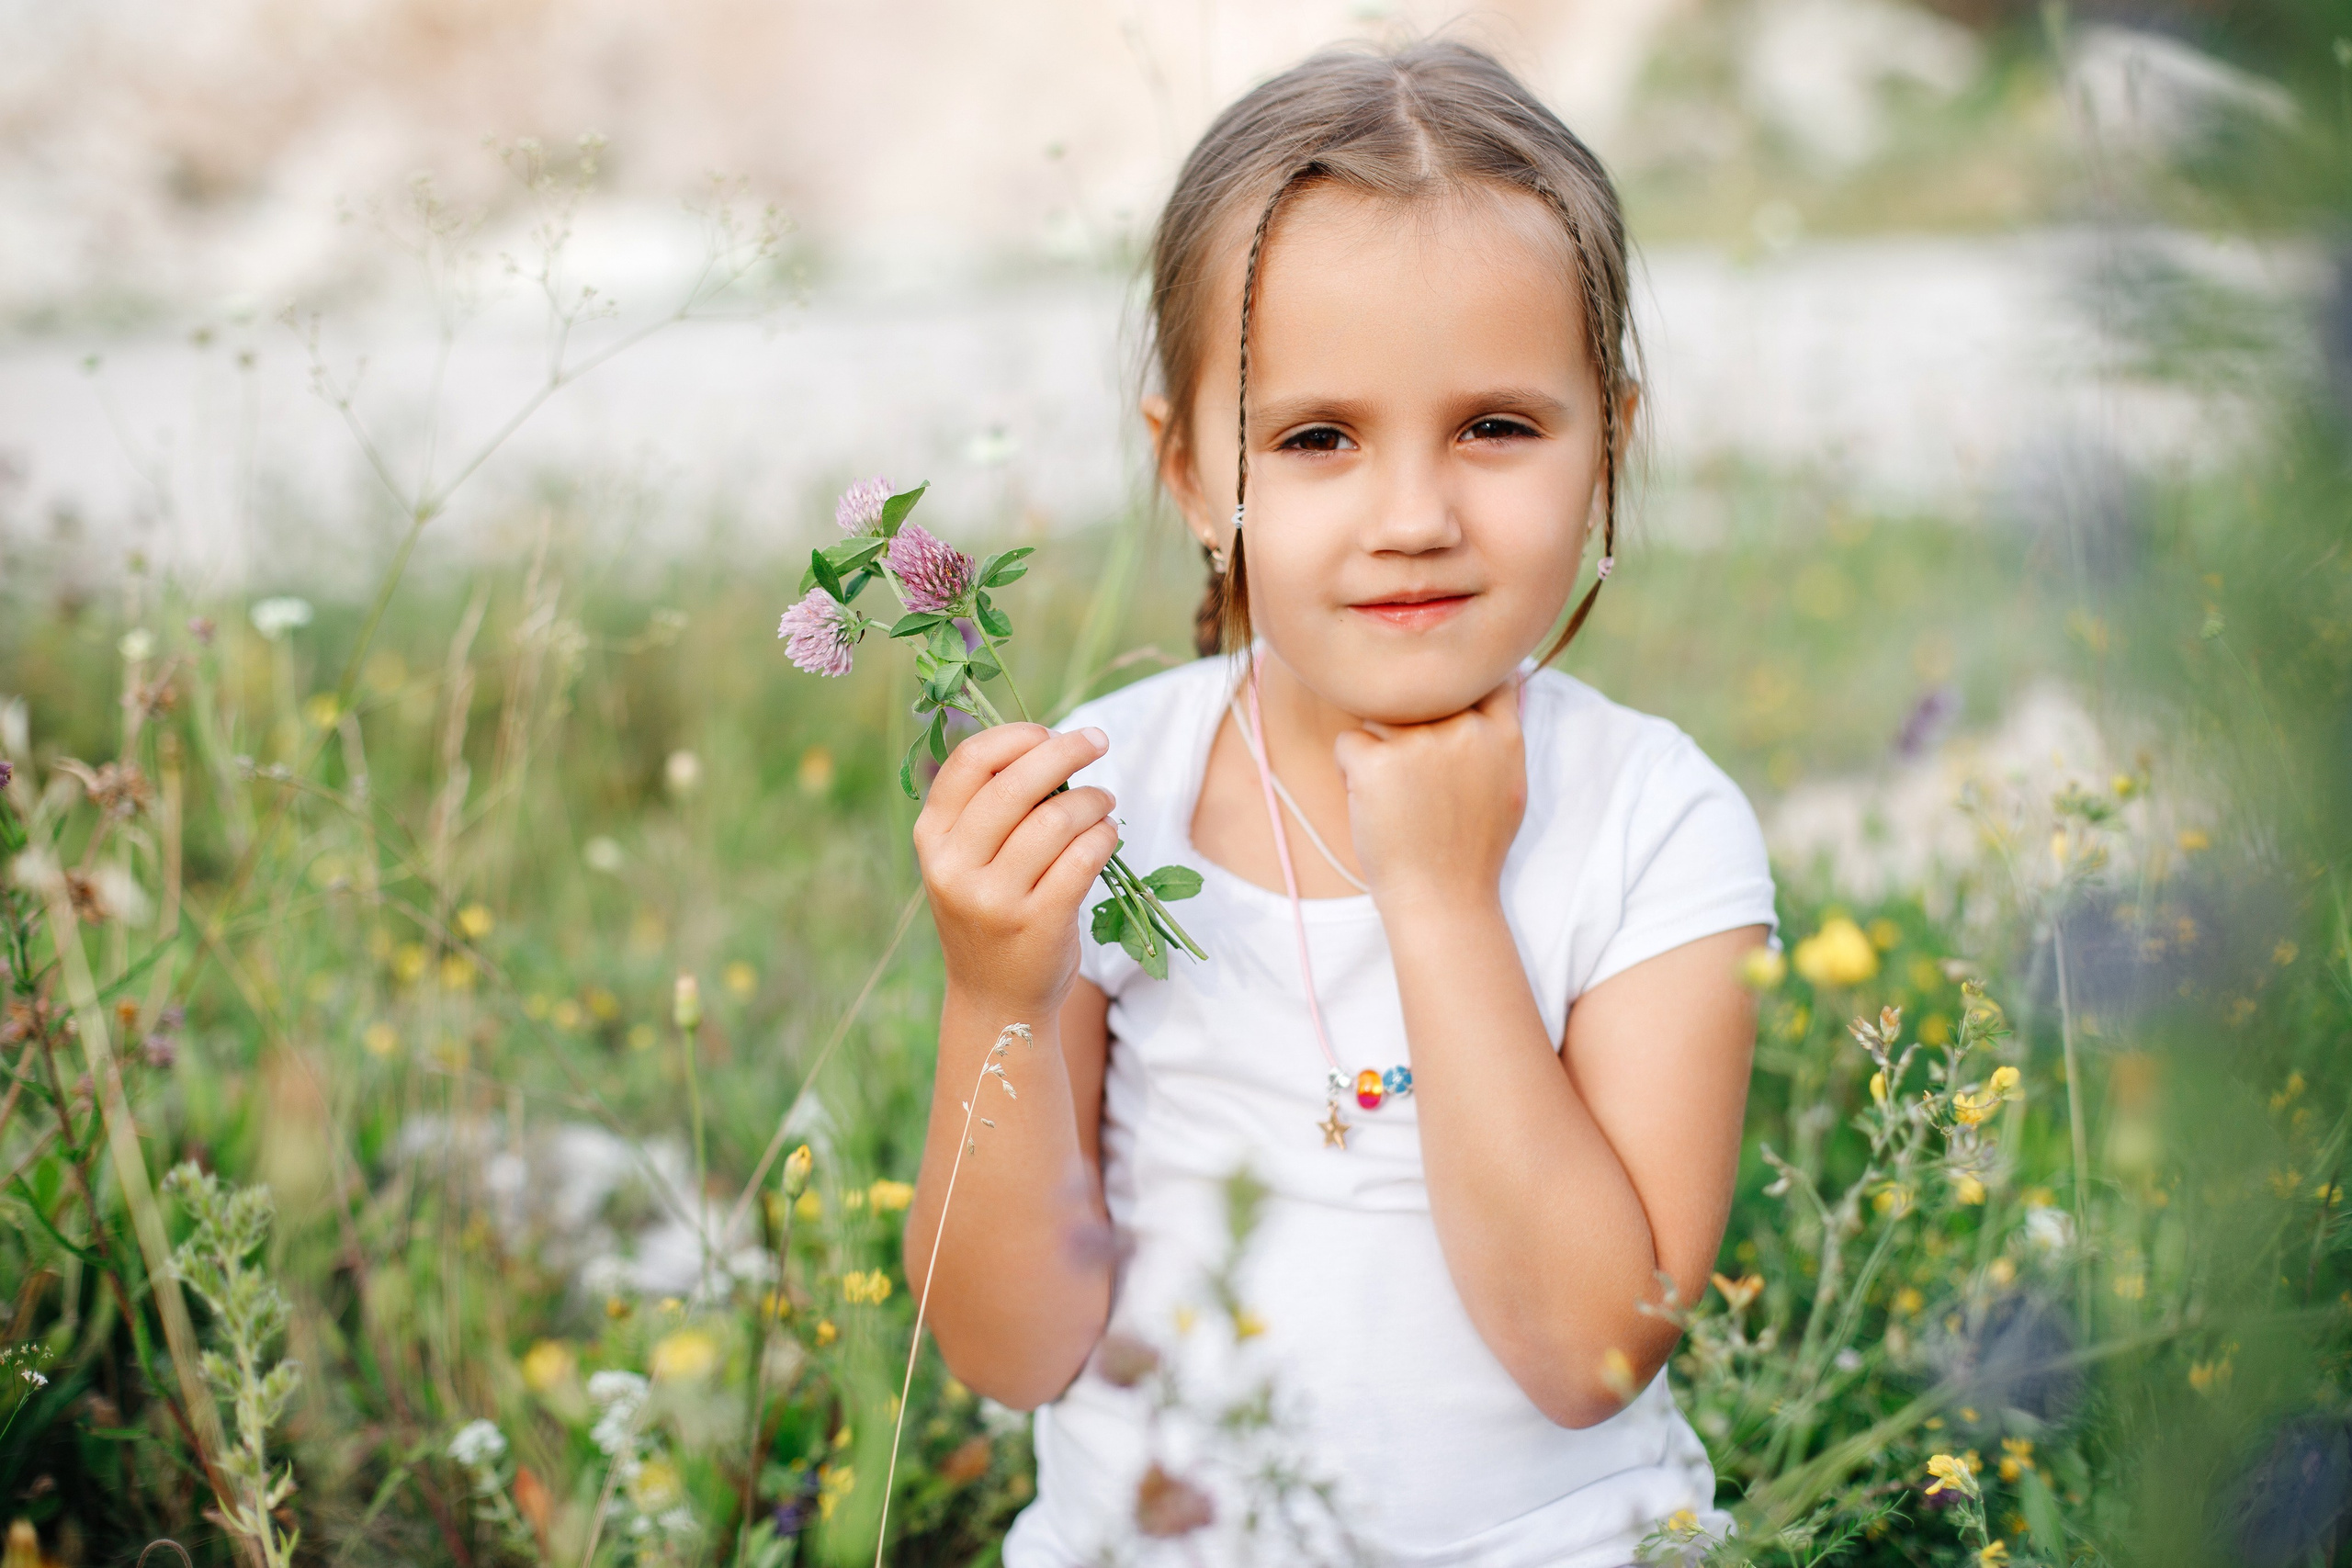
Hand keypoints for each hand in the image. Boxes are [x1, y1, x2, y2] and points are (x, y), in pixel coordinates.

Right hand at [914, 723, 1121, 1017]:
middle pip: (1017, 784)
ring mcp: (994, 899)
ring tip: (1105, 803)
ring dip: (1094, 799)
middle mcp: (954, 868)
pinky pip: (1083, 859)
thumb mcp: (967, 861)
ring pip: (1057, 820)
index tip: (1050, 731)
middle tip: (1098, 741)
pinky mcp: (1037, 923)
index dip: (1015, 736)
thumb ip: (991, 807)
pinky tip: (1108, 835)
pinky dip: (1104, 836)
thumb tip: (1049, 743)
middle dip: (1066, 751)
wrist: (995, 999)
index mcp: (931, 839)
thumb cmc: (991, 912)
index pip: (970, 763)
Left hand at [1332, 677, 1524, 913]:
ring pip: (1381, 714)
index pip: (1478, 675)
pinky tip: (1372, 805)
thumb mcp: (1509, 786)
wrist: (1442, 900)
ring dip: (1379, 746)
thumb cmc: (1471, 849)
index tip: (1443, 714)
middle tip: (1415, 780)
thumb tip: (1508, 677)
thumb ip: (1502, 733)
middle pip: (1419, 694)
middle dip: (1410, 724)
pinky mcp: (1376, 762)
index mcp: (1501, 733)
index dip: (1455, 686)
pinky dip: (1349, 771)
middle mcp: (1464, 729)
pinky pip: (1348, 742)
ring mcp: (1419, 743)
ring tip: (1397, 796)